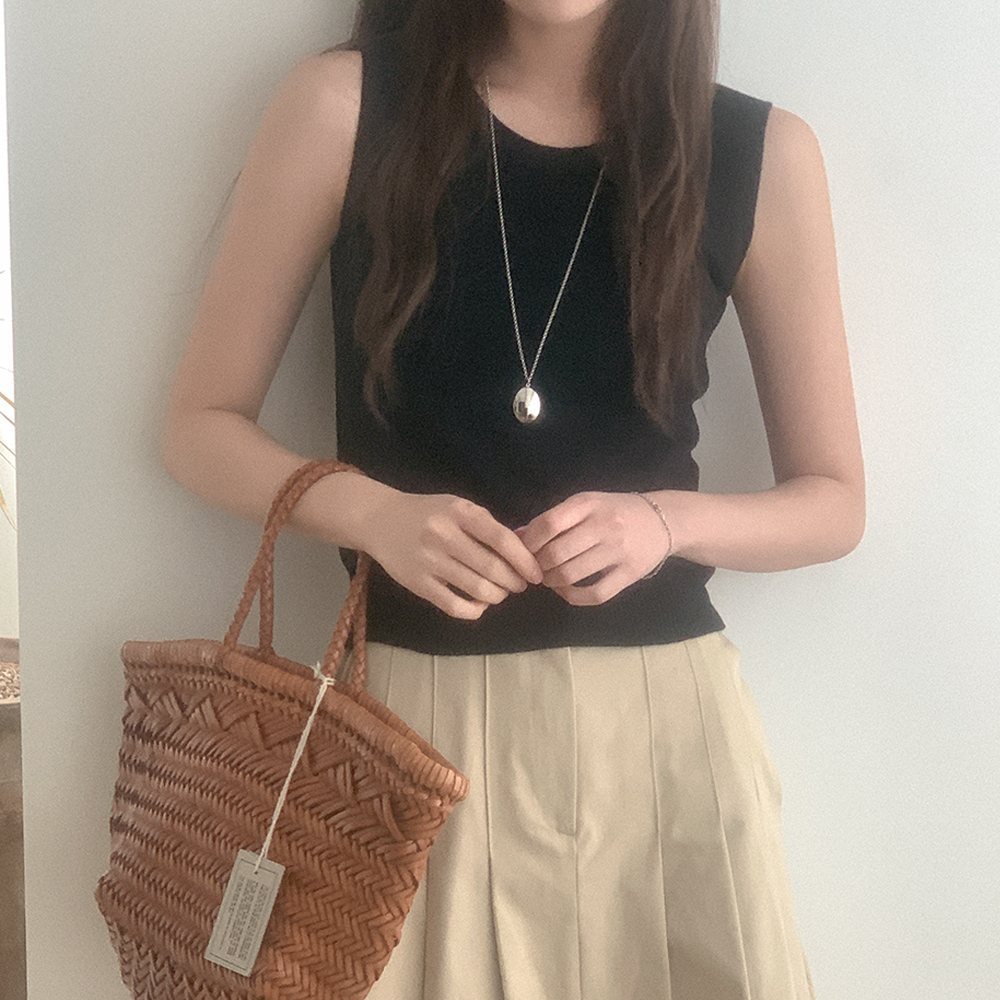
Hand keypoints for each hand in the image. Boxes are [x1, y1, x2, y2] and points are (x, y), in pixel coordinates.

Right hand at [363, 491, 543, 619]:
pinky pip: (455, 605)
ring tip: (501, 592)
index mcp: (459, 512)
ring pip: (477, 589)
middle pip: (492, 568)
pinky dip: (475, 609)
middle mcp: (444, 535)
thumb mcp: (456, 506)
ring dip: (497, 595)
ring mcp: (429, 561)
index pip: (502, 539)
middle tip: (519, 585)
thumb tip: (522, 551)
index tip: (536, 574)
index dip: (524, 560)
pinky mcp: (418, 583)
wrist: (379, 519)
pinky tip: (480, 604)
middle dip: (514, 582)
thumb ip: (486, 525)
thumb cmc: (426, 512)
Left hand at [516, 492, 671, 605]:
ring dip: (552, 581)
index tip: (522, 552)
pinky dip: (573, 597)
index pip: (549, 524)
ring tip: (549, 579)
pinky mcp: (630, 574)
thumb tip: (517, 536)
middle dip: (538, 566)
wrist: (663, 520)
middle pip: (556, 553)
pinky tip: (566, 591)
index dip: (529, 542)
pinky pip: (595, 594)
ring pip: (571, 574)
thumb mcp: (586, 504)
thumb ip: (553, 518)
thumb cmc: (616, 510)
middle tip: (535, 569)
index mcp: (589, 504)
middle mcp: (604, 526)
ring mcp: (618, 551)